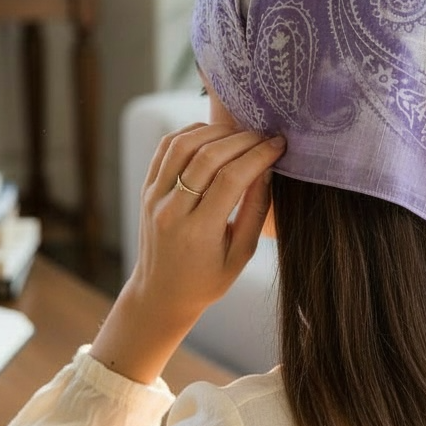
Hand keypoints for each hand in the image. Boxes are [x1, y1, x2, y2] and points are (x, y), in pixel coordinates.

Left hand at [91, 123, 285, 383]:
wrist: (161, 293)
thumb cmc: (207, 280)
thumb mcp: (241, 255)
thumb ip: (255, 211)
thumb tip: (267, 169)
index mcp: (198, 232)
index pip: (231, 179)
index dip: (258, 156)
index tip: (278, 145)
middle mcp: (172, 211)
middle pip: (208, 157)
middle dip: (242, 140)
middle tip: (264, 137)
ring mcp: (155, 197)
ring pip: (183, 145)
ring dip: (215, 131)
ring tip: (240, 134)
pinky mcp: (147, 189)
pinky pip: (166, 148)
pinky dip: (190, 133)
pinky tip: (213, 136)